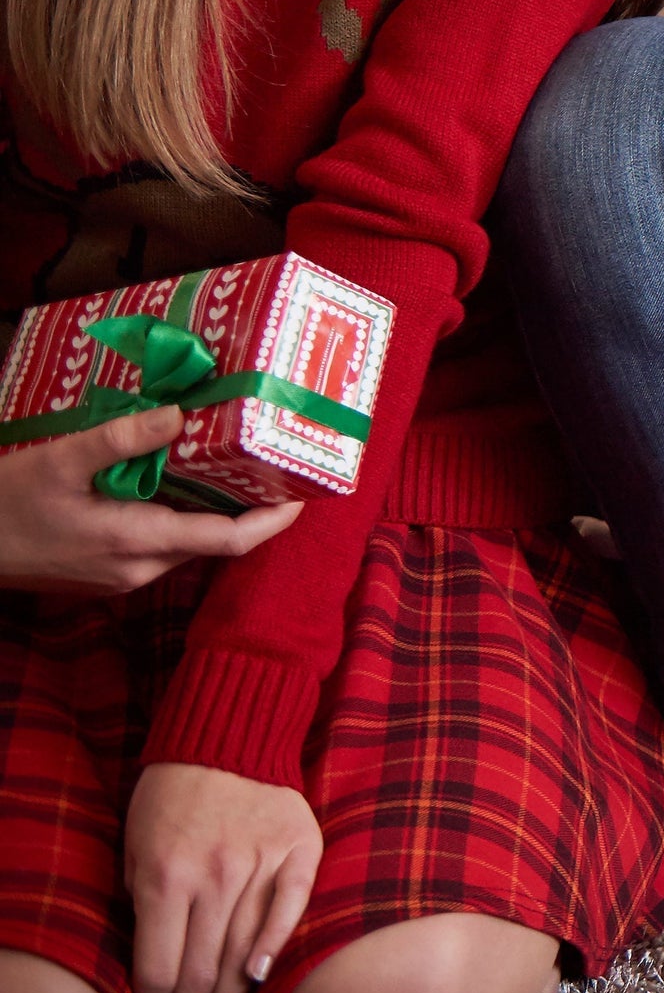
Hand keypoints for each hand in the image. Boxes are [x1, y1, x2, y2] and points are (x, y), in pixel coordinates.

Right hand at [0, 412, 296, 594]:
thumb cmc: (3, 506)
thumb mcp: (58, 462)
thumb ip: (119, 440)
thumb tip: (179, 415)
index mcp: (138, 543)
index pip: (231, 541)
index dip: (274, 519)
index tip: (304, 491)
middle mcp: (139, 569)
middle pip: (215, 540)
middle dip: (249, 506)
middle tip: (272, 462)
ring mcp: (120, 576)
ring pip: (187, 542)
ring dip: (212, 509)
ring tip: (233, 462)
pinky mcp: (104, 573)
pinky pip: (159, 544)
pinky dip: (179, 515)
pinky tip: (175, 480)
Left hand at [127, 761, 322, 992]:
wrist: (228, 738)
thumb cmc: (168, 799)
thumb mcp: (133, 850)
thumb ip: (145, 908)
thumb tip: (154, 973)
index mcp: (165, 878)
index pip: (160, 970)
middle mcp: (214, 877)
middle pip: (201, 973)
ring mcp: (260, 864)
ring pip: (243, 953)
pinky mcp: (300, 850)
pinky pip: (291, 908)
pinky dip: (275, 946)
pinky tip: (261, 981)